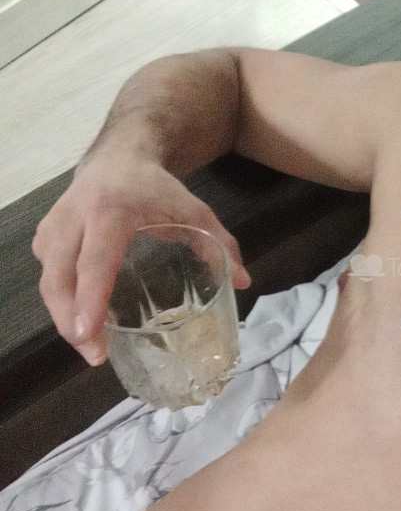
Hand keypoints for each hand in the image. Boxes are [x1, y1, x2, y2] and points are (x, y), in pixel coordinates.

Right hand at [32, 157, 250, 365]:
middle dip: (71, 322)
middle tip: (95, 355)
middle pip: (59, 278)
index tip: (89, 335)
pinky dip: (62, 302)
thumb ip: (220, 244)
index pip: (95, 262)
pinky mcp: (46, 235)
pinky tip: (84, 321)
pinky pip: (48, 275)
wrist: (120, 155)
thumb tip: (244, 282)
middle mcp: (74, 217)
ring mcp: (55, 225)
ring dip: (65, 317)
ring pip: (49, 280)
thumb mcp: (194, 209)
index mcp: (110, 211)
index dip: (90, 300)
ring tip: (92, 346)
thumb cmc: (156, 187)